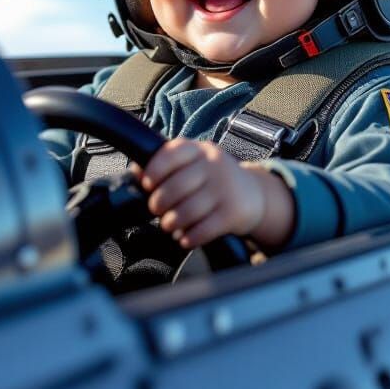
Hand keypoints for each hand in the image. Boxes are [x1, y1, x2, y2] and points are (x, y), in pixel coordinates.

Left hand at [132, 138, 292, 248]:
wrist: (254, 193)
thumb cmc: (214, 179)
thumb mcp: (195, 163)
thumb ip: (168, 164)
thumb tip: (135, 172)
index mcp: (199, 150)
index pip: (172, 153)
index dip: (154, 170)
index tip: (147, 184)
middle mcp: (214, 165)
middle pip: (177, 186)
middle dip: (159, 203)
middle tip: (157, 210)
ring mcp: (225, 188)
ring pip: (188, 211)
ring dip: (172, 223)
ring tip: (169, 225)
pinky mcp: (233, 213)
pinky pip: (203, 230)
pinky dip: (189, 237)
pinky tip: (186, 237)